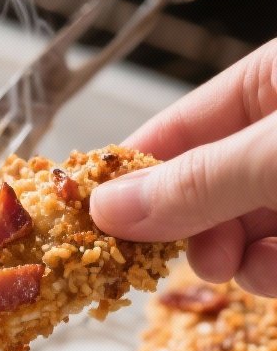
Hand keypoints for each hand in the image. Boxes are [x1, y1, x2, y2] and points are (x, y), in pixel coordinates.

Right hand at [89, 40, 276, 296]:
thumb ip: (198, 182)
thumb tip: (109, 207)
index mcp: (276, 77)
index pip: (181, 124)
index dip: (134, 172)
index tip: (94, 215)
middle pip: (207, 183)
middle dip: (188, 227)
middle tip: (163, 257)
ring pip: (243, 227)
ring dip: (233, 259)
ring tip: (238, 268)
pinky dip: (270, 269)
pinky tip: (274, 273)